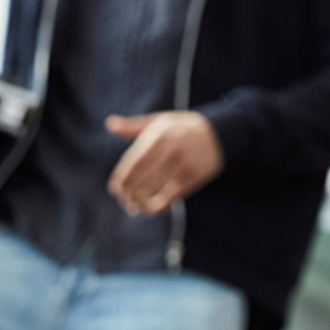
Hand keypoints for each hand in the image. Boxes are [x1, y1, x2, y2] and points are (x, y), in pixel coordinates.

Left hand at [105, 111, 223, 216]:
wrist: (219, 134)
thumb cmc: (182, 128)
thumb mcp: (160, 121)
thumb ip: (133, 126)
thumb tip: (110, 124)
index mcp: (160, 136)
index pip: (134, 162)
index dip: (122, 178)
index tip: (114, 189)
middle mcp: (171, 151)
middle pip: (142, 179)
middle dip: (129, 193)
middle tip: (123, 200)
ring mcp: (183, 166)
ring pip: (155, 191)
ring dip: (140, 203)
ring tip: (133, 207)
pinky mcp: (193, 179)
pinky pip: (171, 198)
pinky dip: (157, 207)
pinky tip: (150, 208)